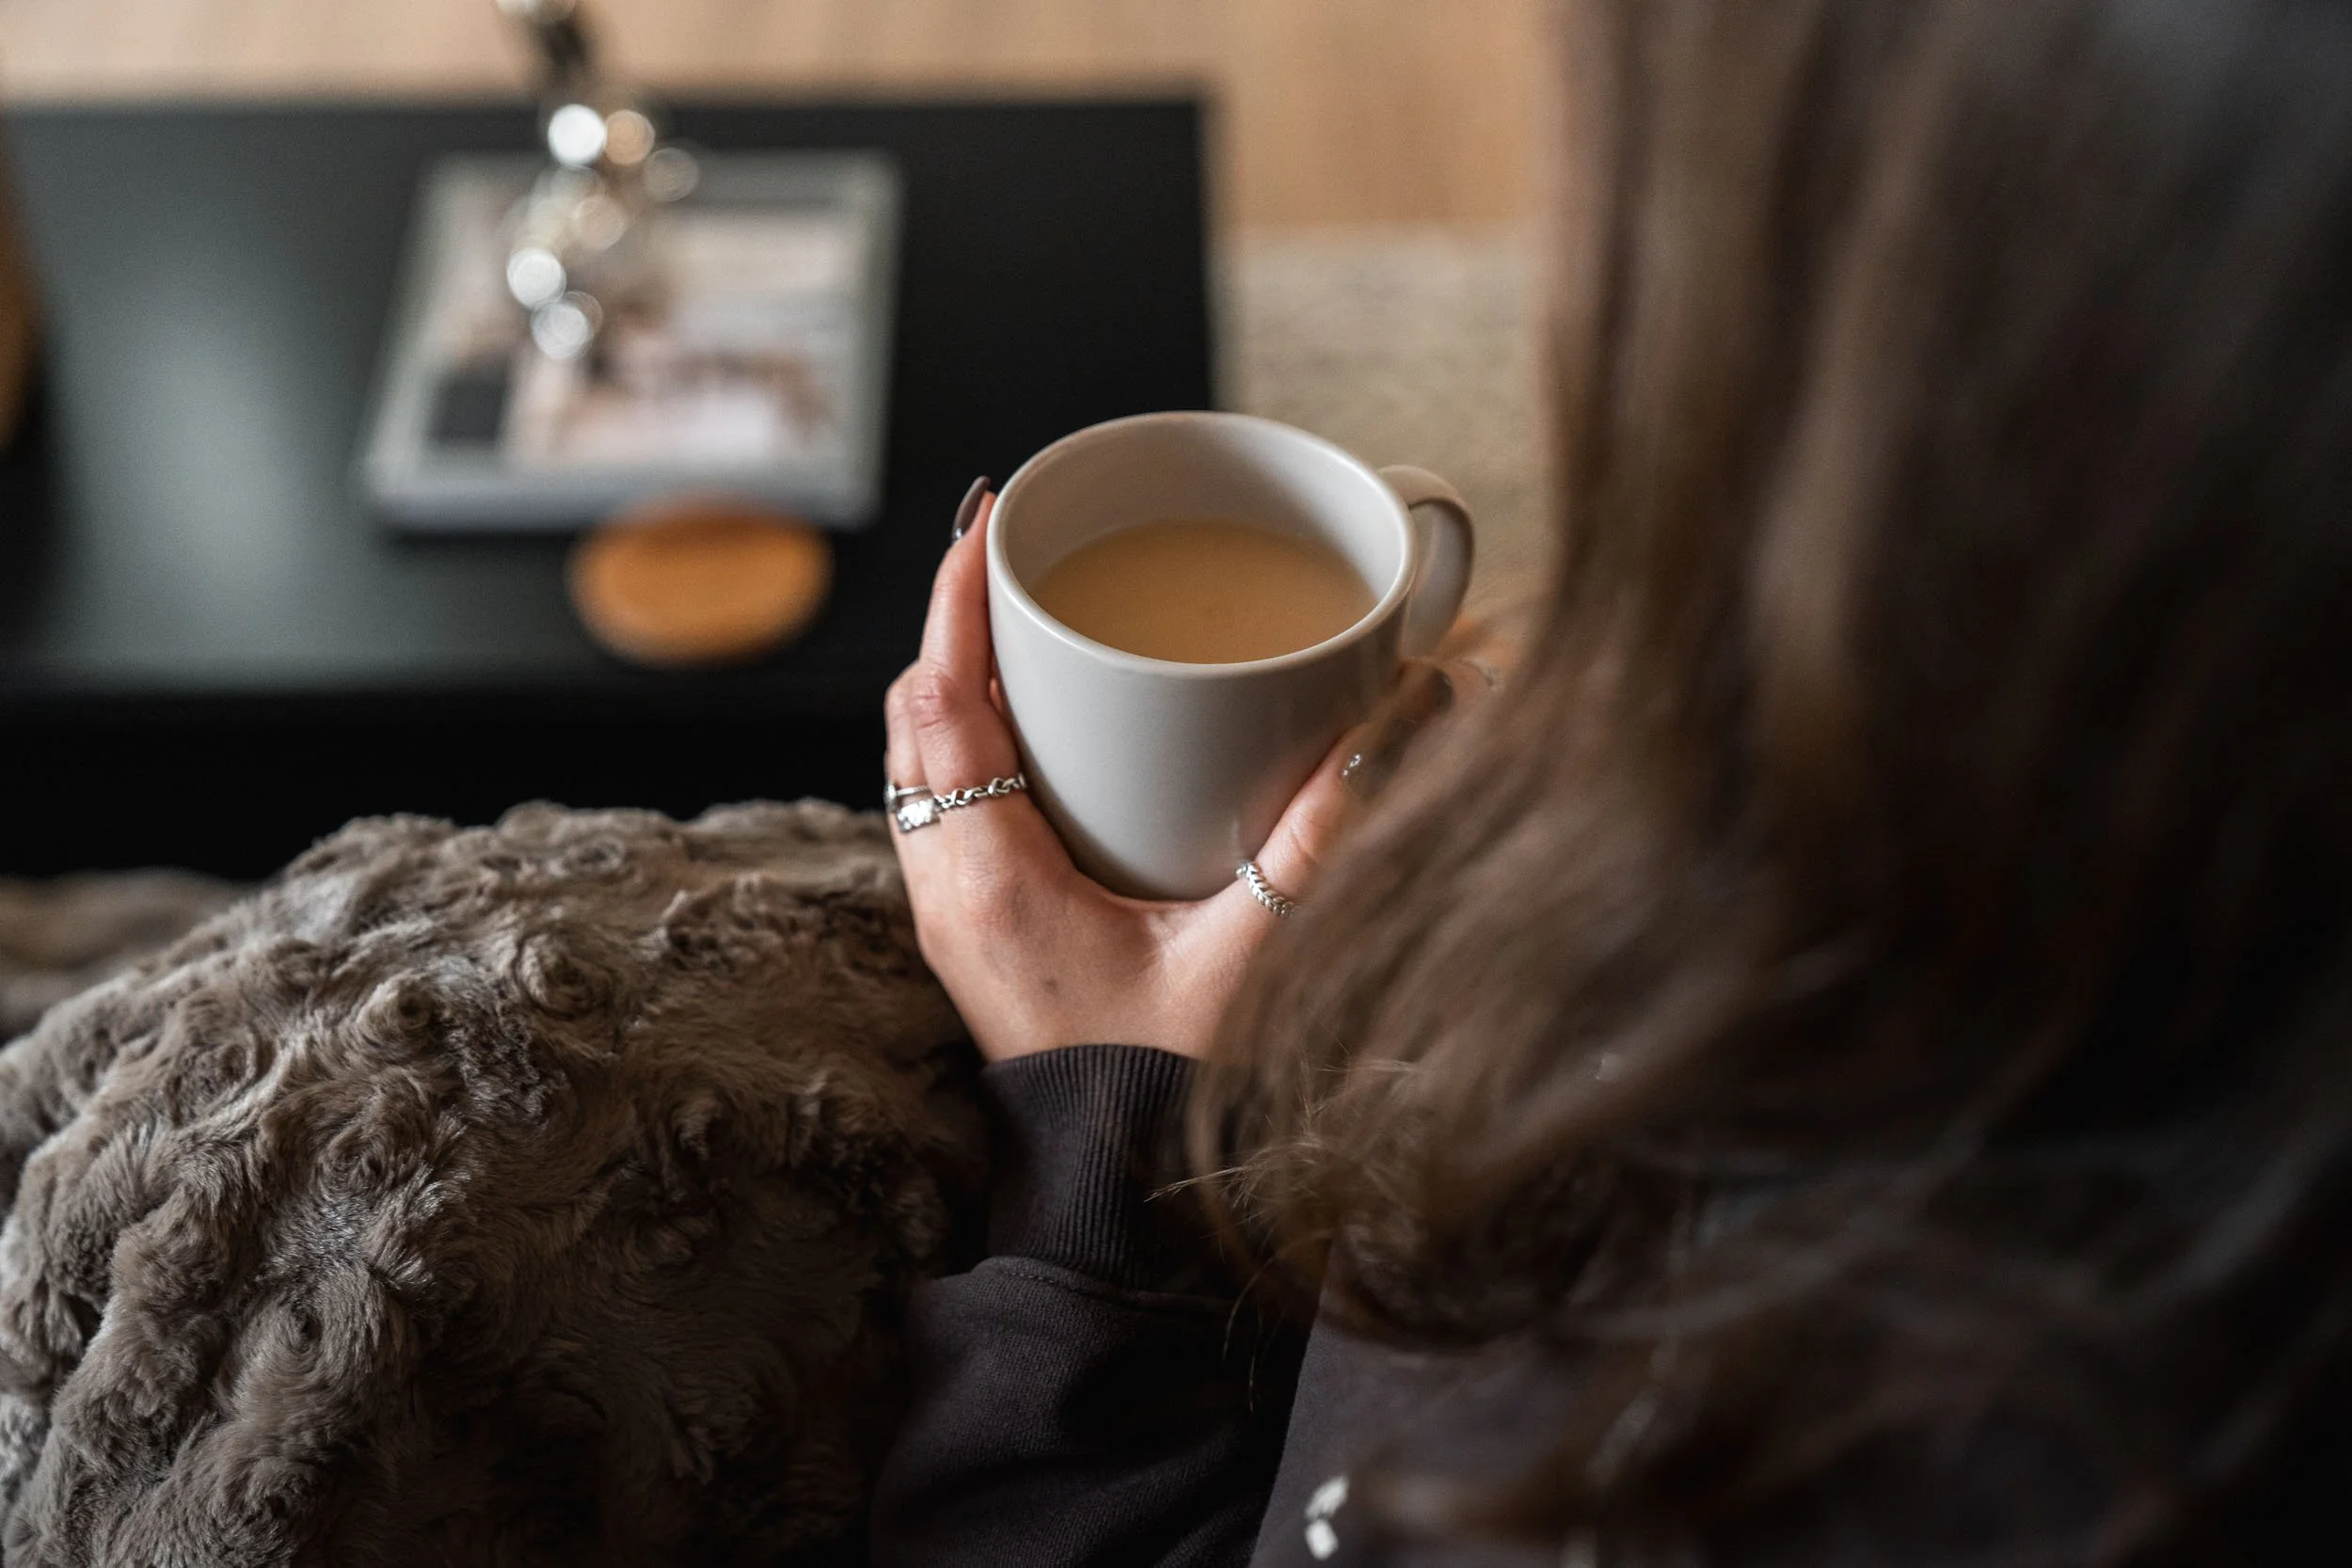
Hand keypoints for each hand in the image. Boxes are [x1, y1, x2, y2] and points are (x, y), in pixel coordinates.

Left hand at [884, 493, 1486, 1063]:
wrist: (1112, 1201)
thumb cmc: (1165, 1093)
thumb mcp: (1254, 953)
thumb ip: (1327, 834)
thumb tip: (1409, 716)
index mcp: (992, 880)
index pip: (941, 704)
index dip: (953, 604)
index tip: (987, 526)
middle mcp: (947, 890)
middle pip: (915, 719)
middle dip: (955, 628)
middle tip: (1013, 560)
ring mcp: (949, 916)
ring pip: (916, 764)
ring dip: (954, 687)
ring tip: (1014, 626)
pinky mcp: (971, 935)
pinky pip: (939, 809)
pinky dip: (965, 747)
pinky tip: (1027, 733)